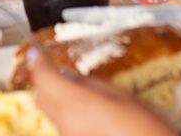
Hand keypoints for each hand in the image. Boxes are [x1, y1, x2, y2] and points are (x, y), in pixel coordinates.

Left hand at [28, 48, 177, 135]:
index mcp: (77, 104)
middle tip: (53, 67)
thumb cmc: (144, 127)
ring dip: (55, 97)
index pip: (43, 78)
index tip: (36, 52)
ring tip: (76, 90)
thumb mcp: (119, 95)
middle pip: (40, 95)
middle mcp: (66, 122)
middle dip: (43, 79)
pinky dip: (66, 112)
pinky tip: (85, 110)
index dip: (37, 62)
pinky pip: (61, 124)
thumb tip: (68, 75)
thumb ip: (89, 83)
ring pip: (50, 111)